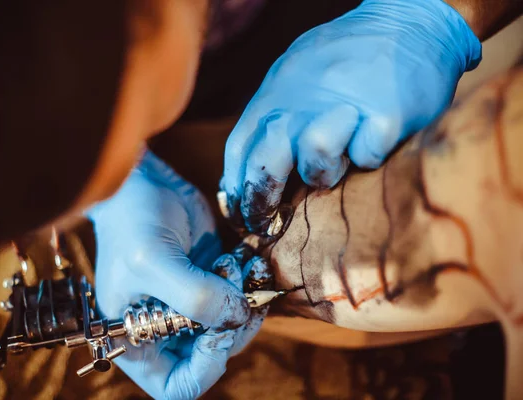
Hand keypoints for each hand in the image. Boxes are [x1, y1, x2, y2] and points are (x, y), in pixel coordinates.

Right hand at [87, 150, 265, 399]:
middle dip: (232, 328)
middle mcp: (164, 330)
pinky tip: (243, 261)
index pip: (176, 386)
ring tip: (235, 268)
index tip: (217, 333)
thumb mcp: (153, 261)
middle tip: (237, 291)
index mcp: (137, 339)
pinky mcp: (210, 282)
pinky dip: (249, 286)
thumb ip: (194, 297)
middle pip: (212, 357)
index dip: (204, 368)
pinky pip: (239, 299)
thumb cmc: (131, 221)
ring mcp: (190, 306)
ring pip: (232, 327)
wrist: (142, 181)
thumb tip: (237, 317)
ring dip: (244, 303)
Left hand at [220, 0, 480, 233]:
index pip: (240, 150)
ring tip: (340, 161)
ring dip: (324, 173)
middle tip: (272, 221)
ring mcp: (344, 107)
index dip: (237, 191)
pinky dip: (370, 158)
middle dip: (263, 199)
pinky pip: (367, 156)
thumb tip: (244, 175)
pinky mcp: (386, 114)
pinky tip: (374, 144)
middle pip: (265, 163)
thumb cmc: (346, 57)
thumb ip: (270, 118)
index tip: (242, 217)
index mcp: (276, 94)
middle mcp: (302, 102)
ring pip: (315, 161)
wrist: (406, 20)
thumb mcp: (292, 75)